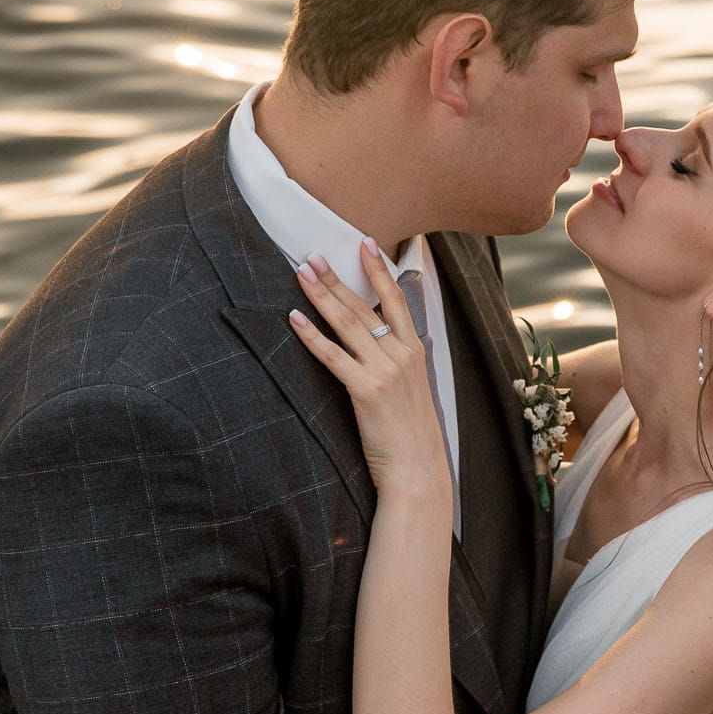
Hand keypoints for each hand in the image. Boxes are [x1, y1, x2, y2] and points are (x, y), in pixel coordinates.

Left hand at [288, 244, 451, 502]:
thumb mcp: (413, 389)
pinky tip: (294, 320)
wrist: (418, 470)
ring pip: (347, 324)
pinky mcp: (366, 390)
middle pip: (363, 306)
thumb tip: (376, 343)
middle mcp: (401, 355)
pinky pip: (333, 356)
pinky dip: (312, 336)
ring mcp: (385, 371)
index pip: (395, 300)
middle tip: (312, 255)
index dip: (379, 270)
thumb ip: (397, 362)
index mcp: (414, 351)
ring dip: (321, 295)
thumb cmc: (412, 434)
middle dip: (335, 277)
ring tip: (301, 273)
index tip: (364, 243)